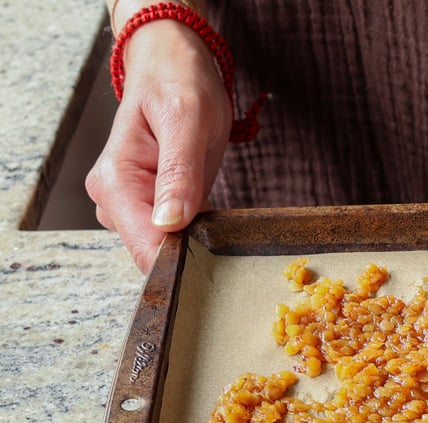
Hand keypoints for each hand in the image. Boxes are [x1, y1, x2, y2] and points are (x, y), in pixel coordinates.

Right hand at [86, 19, 231, 273]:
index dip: (181, 260)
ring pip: (164, 247)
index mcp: (115, 182)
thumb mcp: (188, 122)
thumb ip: (179, 174)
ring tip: (215, 210)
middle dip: (191, 250)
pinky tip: (207, 213)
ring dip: (194, 240)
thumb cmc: (180, 84)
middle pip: (153, 253)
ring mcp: (125, 204)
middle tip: (225, 227)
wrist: (172, 66)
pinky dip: (193, 231)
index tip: (215, 259)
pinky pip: (171, 235)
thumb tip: (168, 223)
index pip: (145, 247)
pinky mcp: (144, 206)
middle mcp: (112, 198)